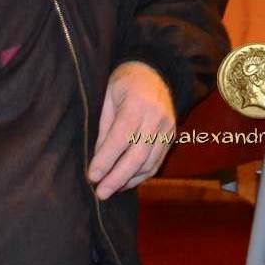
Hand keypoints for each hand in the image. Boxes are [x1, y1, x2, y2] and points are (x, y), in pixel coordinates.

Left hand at [88, 61, 175, 199]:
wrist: (155, 72)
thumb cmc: (125, 83)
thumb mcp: (108, 99)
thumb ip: (105, 130)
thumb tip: (98, 160)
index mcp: (137, 104)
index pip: (121, 138)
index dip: (106, 160)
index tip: (92, 176)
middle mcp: (156, 118)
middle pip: (137, 155)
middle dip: (117, 177)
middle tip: (100, 192)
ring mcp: (167, 128)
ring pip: (149, 162)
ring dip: (128, 180)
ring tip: (110, 190)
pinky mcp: (172, 137)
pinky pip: (157, 162)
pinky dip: (141, 175)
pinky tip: (126, 182)